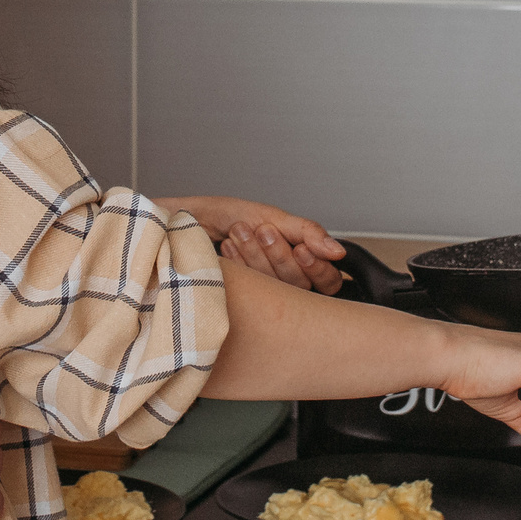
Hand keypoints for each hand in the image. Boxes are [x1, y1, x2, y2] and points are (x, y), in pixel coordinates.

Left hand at [159, 195, 347, 295]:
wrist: (182, 220)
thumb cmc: (224, 217)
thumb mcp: (271, 216)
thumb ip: (306, 231)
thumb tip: (338, 253)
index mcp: (297, 263)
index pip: (328, 281)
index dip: (317, 268)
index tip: (301, 249)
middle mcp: (282, 284)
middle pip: (301, 286)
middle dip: (278, 254)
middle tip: (259, 231)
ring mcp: (261, 297)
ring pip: (277, 291)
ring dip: (257, 256)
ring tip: (238, 234)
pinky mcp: (238, 303)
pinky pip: (253, 295)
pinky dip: (240, 266)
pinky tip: (226, 251)